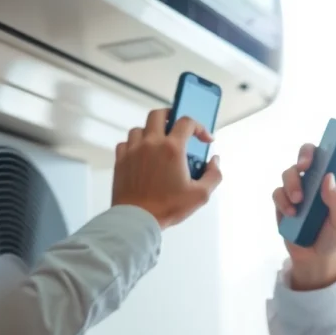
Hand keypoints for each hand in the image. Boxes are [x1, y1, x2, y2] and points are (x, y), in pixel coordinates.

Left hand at [112, 108, 222, 229]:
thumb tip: (214, 161)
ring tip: (158, 143)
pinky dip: (134, 144)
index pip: (187, 122)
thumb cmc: (167, 207)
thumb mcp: (200, 195)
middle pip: (158, 115)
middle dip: (170, 116)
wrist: (137, 219)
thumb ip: (213, 175)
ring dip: (151, 131)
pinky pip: (125, 143)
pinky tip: (141, 154)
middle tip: (176, 126)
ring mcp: (133, 150)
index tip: (204, 139)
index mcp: (172, 148)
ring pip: (140, 128)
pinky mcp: (120, 160)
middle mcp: (151, 144)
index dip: (199, 127)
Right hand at [273, 143, 335, 289]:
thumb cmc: (334, 238)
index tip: (318, 155)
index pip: (327, 157)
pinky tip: (291, 213)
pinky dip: (282, 201)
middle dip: (303, 158)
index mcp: (331, 182)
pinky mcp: (282, 204)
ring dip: (292, 184)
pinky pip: (277, 193)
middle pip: (304, 157)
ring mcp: (297, 191)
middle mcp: (314, 182)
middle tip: (304, 168)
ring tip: (298, 203)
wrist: (315, 260)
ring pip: (288, 173)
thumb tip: (328, 178)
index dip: (322, 150)